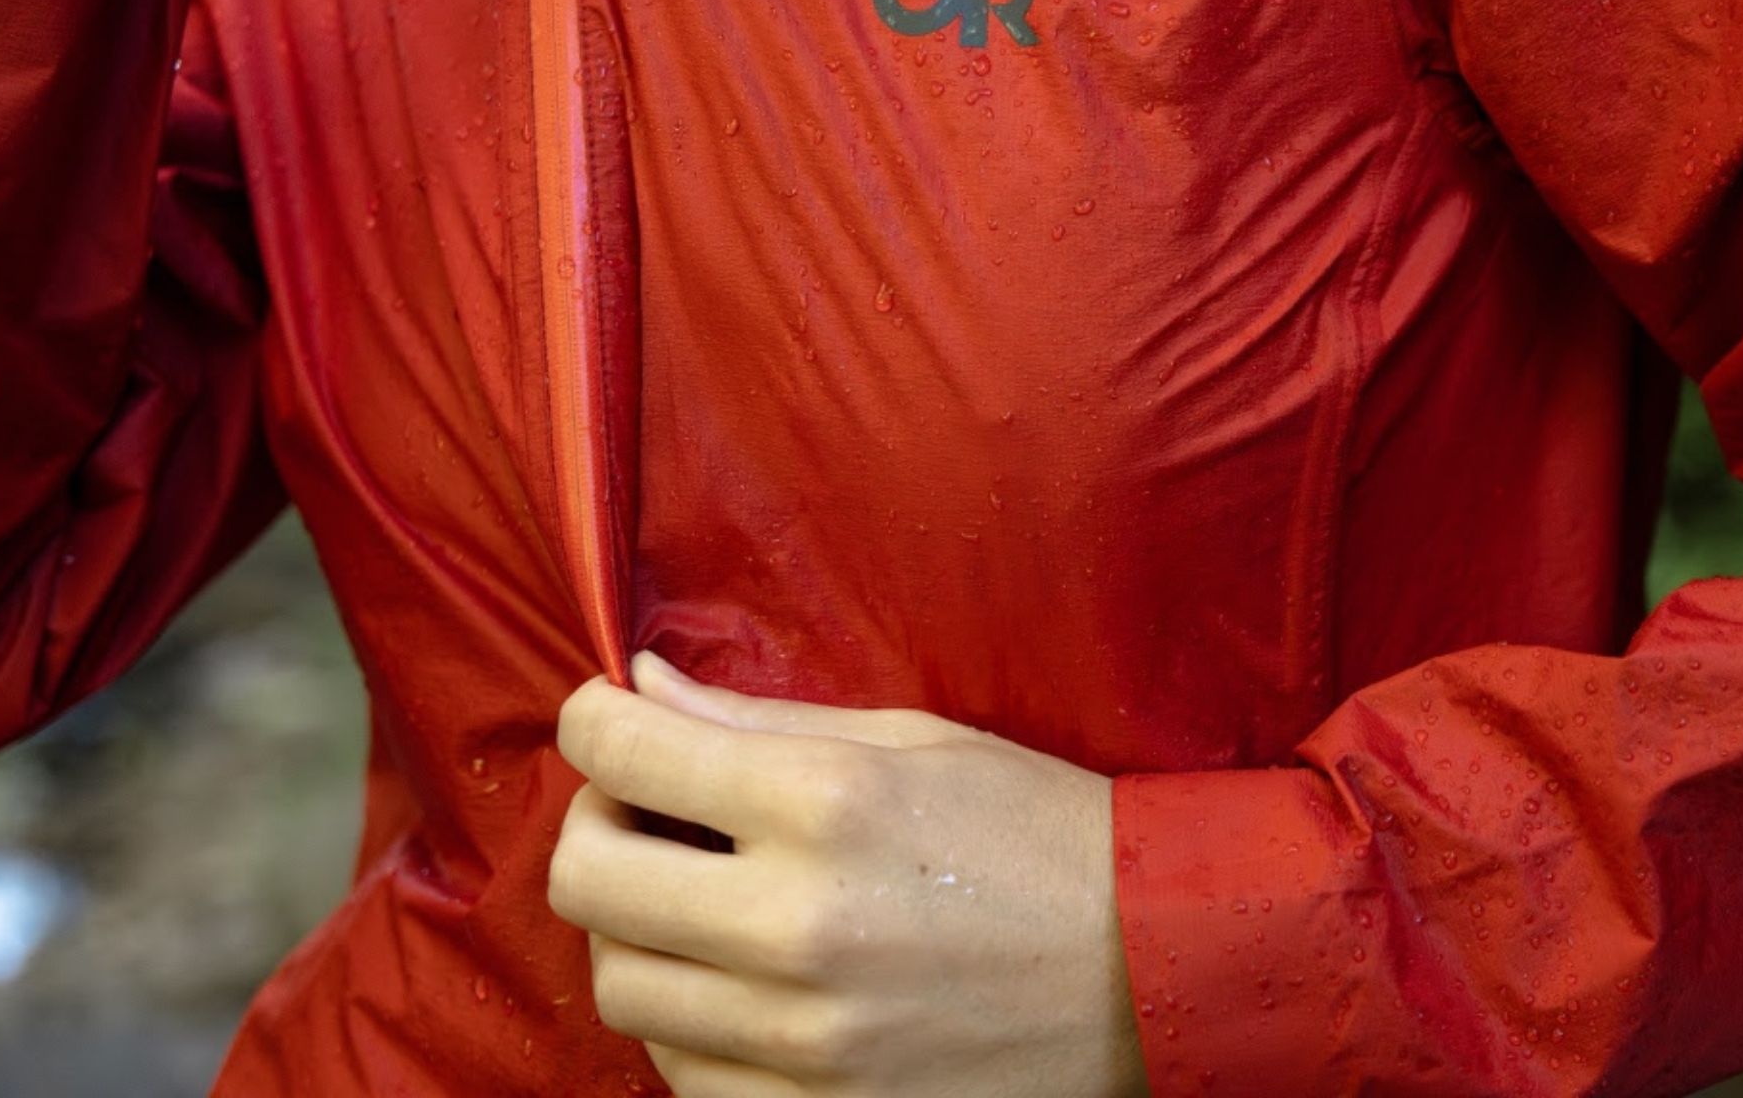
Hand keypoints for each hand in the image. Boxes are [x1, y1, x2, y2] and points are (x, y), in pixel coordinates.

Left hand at [548, 652, 1149, 1097]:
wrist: (1155, 972)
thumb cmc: (1043, 838)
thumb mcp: (919, 743)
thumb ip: (766, 720)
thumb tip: (641, 685)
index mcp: (828, 802)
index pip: (626, 750)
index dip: (594, 721)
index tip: (606, 719)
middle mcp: (797, 924)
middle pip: (588, 879)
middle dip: (596, 826)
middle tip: (642, 812)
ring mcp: (802, 1038)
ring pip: (621, 987)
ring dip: (640, 933)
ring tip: (703, 903)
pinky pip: (681, 1074)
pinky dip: (691, 1022)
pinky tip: (748, 984)